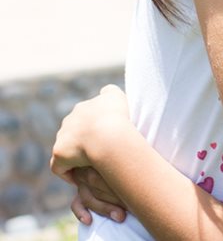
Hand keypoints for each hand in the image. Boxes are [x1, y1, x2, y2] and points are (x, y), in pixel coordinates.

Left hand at [51, 85, 133, 221]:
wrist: (107, 135)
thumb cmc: (116, 115)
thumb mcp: (117, 96)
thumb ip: (109, 92)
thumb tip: (104, 92)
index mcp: (82, 107)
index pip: (84, 114)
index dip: (92, 124)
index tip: (103, 133)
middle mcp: (69, 120)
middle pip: (72, 131)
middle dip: (81, 140)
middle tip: (97, 151)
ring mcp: (62, 137)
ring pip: (65, 149)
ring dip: (75, 156)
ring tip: (90, 165)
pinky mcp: (59, 153)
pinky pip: (60, 167)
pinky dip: (68, 172)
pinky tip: (80, 177)